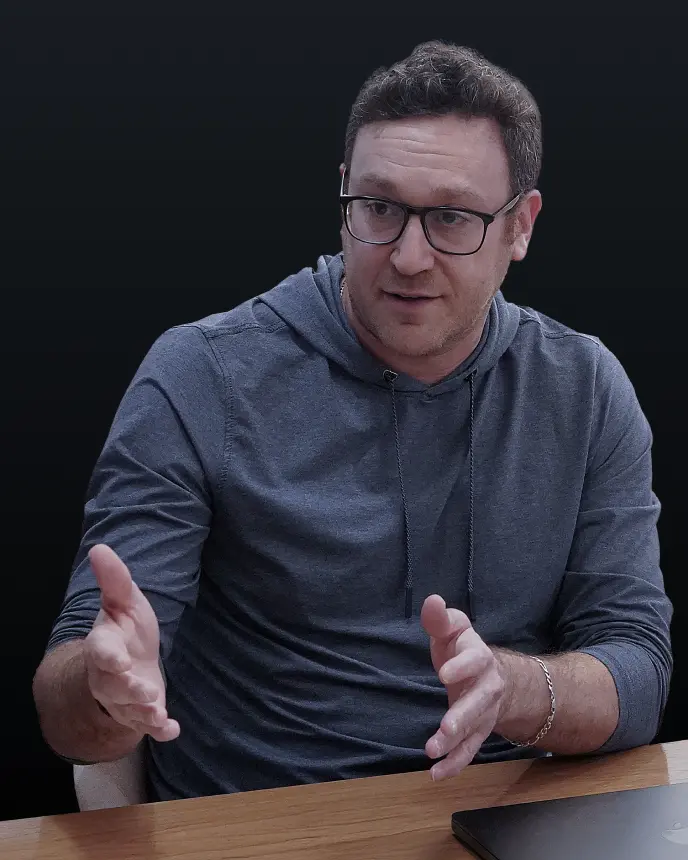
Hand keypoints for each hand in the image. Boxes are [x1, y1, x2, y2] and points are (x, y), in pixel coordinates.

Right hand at [83, 544, 179, 742]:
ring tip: (157, 711)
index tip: (119, 659)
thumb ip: (114, 579)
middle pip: (112, 687)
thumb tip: (100, 547)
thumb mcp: (124, 601)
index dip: (108, 656)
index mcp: (104, 645)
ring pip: (128, 710)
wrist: (129, 662)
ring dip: (143, 712)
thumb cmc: (126, 630)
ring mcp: (124, 699)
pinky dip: (160, 731)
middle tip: (143, 690)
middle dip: (127, 690)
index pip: (100, 651)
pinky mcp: (142, 714)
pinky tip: (172, 730)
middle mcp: (109, 676)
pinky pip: (147, 728)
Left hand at [421, 594, 505, 780]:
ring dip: (455, 743)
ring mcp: (485, 712)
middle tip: (446, 726)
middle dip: (463, 715)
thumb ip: (439, 618)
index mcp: (479, 656)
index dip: (462, 666)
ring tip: (433, 752)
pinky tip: (436, 773)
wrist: (491, 673)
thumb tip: (432, 600)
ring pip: (474, 730)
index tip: (444, 673)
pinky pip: (469, 750)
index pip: (475, 660)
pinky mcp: (478, 731)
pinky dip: (455, 763)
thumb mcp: (451, 629)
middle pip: (479, 702)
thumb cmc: (461, 647)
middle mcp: (488, 686)